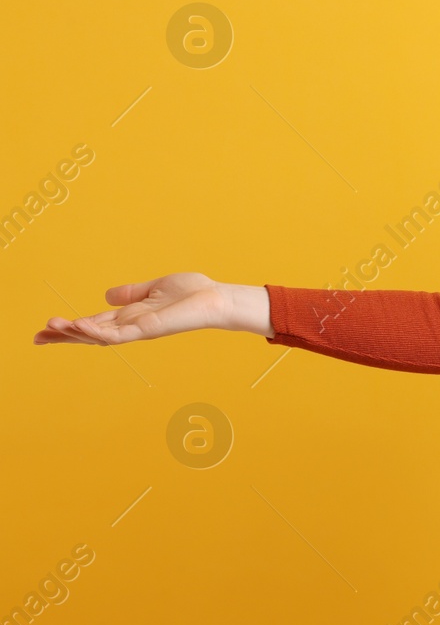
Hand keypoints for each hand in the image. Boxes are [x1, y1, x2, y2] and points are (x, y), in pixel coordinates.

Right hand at [34, 272, 230, 345]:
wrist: (216, 298)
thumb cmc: (192, 293)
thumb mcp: (153, 288)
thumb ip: (130, 294)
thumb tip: (106, 295)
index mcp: (130, 316)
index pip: (94, 323)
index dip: (70, 326)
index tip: (46, 328)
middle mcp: (131, 326)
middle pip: (91, 334)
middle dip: (64, 336)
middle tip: (38, 336)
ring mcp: (139, 330)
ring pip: (100, 336)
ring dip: (75, 333)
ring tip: (52, 327)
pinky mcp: (149, 329)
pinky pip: (119, 334)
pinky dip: (99, 331)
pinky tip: (82, 326)